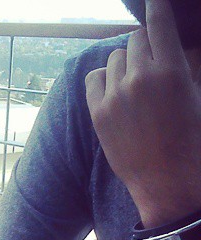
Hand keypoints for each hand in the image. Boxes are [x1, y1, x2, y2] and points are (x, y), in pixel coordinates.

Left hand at [85, 0, 200, 227]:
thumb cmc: (189, 136)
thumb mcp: (195, 91)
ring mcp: (116, 96)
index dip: (157, 7)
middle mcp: (141, 77)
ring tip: (133, 84)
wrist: (166, 178)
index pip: (158, 22)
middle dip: (143, 48)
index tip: (153, 0)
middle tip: (149, 66)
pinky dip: (103, 79)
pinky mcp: (98, 113)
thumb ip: (182, 62)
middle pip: (135, 40)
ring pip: (113, 58)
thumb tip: (172, 45)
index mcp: (172, 69)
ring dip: (123, 64)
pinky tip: (113, 89)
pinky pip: (93, 79)